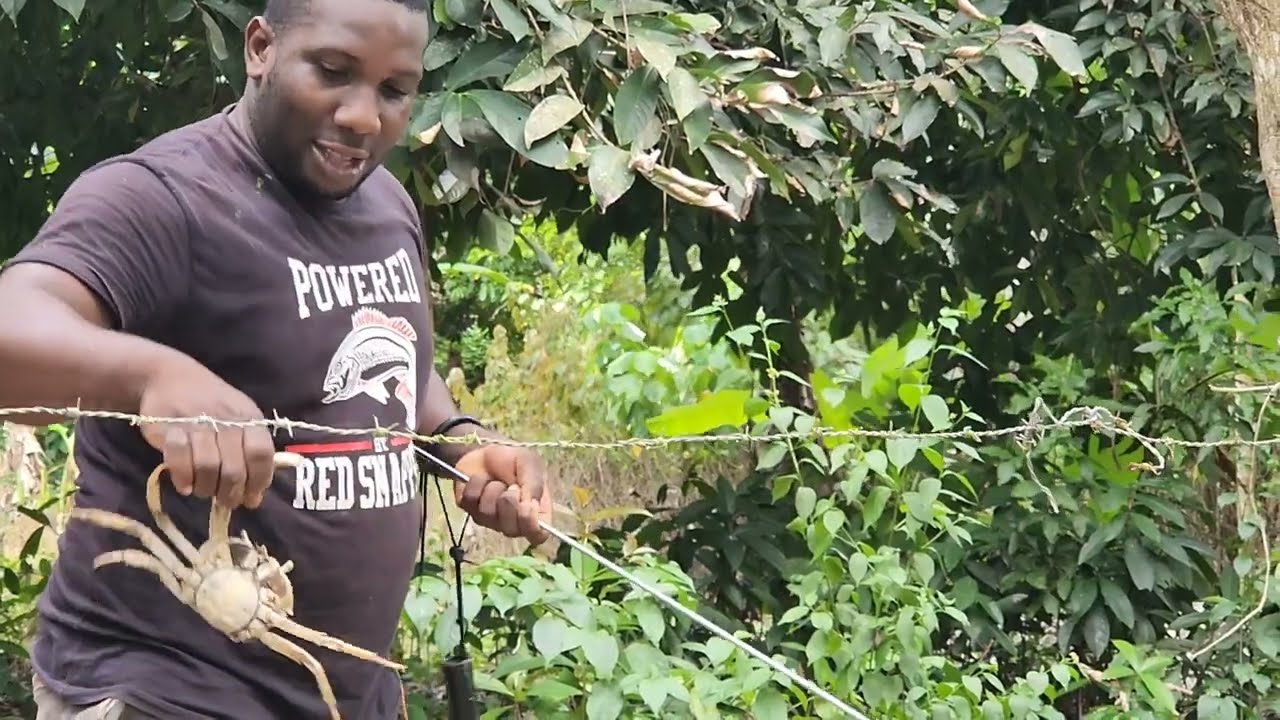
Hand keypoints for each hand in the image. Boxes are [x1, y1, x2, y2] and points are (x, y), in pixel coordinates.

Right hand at [136, 356, 277, 509]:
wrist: (168, 376)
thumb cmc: (210, 403)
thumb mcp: (239, 417)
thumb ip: (249, 451)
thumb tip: (255, 497)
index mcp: (248, 417)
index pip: (261, 453)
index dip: (259, 480)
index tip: (251, 498)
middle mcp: (226, 419)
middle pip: (234, 467)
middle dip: (231, 492)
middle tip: (225, 501)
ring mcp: (197, 422)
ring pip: (208, 467)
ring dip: (207, 488)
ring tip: (204, 491)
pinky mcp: (169, 426)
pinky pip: (179, 459)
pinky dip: (183, 478)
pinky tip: (185, 485)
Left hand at [453, 444, 552, 544]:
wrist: (486, 452)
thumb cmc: (514, 461)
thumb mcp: (531, 464)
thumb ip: (534, 485)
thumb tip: (531, 506)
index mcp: (535, 513)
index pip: (538, 536)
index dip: (531, 524)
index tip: (526, 505)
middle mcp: (513, 523)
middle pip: (510, 530)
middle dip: (509, 502)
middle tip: (511, 485)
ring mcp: (490, 520)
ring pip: (488, 515)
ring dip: (492, 490)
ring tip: (496, 481)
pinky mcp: (469, 510)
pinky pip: (470, 502)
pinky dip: (476, 484)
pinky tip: (482, 479)